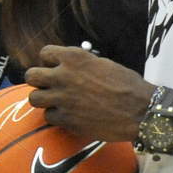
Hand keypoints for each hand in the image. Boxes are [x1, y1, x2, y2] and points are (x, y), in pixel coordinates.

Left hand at [24, 46, 152, 143]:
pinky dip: (57, 117)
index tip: (56, 67)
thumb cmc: (127, 85)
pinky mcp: (66, 119)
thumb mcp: (103, 63)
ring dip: (44, 100)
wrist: (141, 111)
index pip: (45, 53)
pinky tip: (69, 116)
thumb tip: (69, 66)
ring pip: (34, 98)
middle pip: (31, 76)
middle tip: (49, 86)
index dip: (50, 61)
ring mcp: (62, 99)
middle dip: (38, 80)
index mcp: (74, 57)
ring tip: (56, 102)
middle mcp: (63, 76)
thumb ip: (82, 63)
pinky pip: (49, 117)